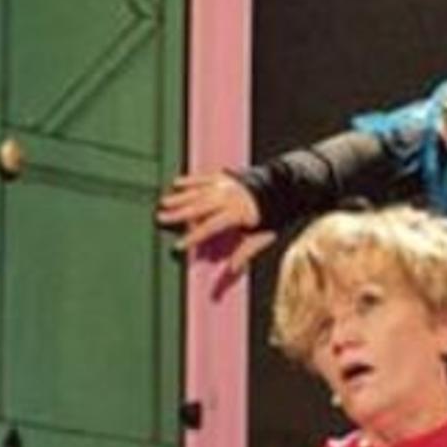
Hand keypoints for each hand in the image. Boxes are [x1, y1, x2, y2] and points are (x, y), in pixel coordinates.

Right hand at [156, 171, 276, 275]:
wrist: (286, 187)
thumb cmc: (274, 215)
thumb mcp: (263, 236)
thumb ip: (245, 252)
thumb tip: (232, 270)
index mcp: (237, 213)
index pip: (210, 227)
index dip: (193, 237)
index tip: (178, 245)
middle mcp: (229, 196)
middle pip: (199, 206)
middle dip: (178, 213)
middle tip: (160, 218)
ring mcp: (226, 184)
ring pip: (198, 191)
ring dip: (180, 197)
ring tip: (163, 203)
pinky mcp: (226, 176)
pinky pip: (204, 178)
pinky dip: (190, 180)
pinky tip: (176, 183)